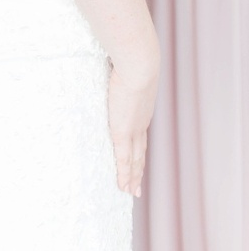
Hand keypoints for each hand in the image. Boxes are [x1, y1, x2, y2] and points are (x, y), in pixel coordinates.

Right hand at [108, 60, 157, 195]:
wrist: (138, 64)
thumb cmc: (130, 58)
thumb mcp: (125, 68)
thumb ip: (118, 70)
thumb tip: (109, 60)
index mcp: (142, 108)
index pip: (140, 134)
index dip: (139, 149)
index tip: (138, 160)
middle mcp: (141, 121)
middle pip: (140, 152)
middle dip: (138, 169)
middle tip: (136, 187)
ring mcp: (133, 129)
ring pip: (134, 160)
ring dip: (133, 177)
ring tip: (131, 192)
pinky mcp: (123, 132)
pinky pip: (123, 159)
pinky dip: (124, 175)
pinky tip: (123, 187)